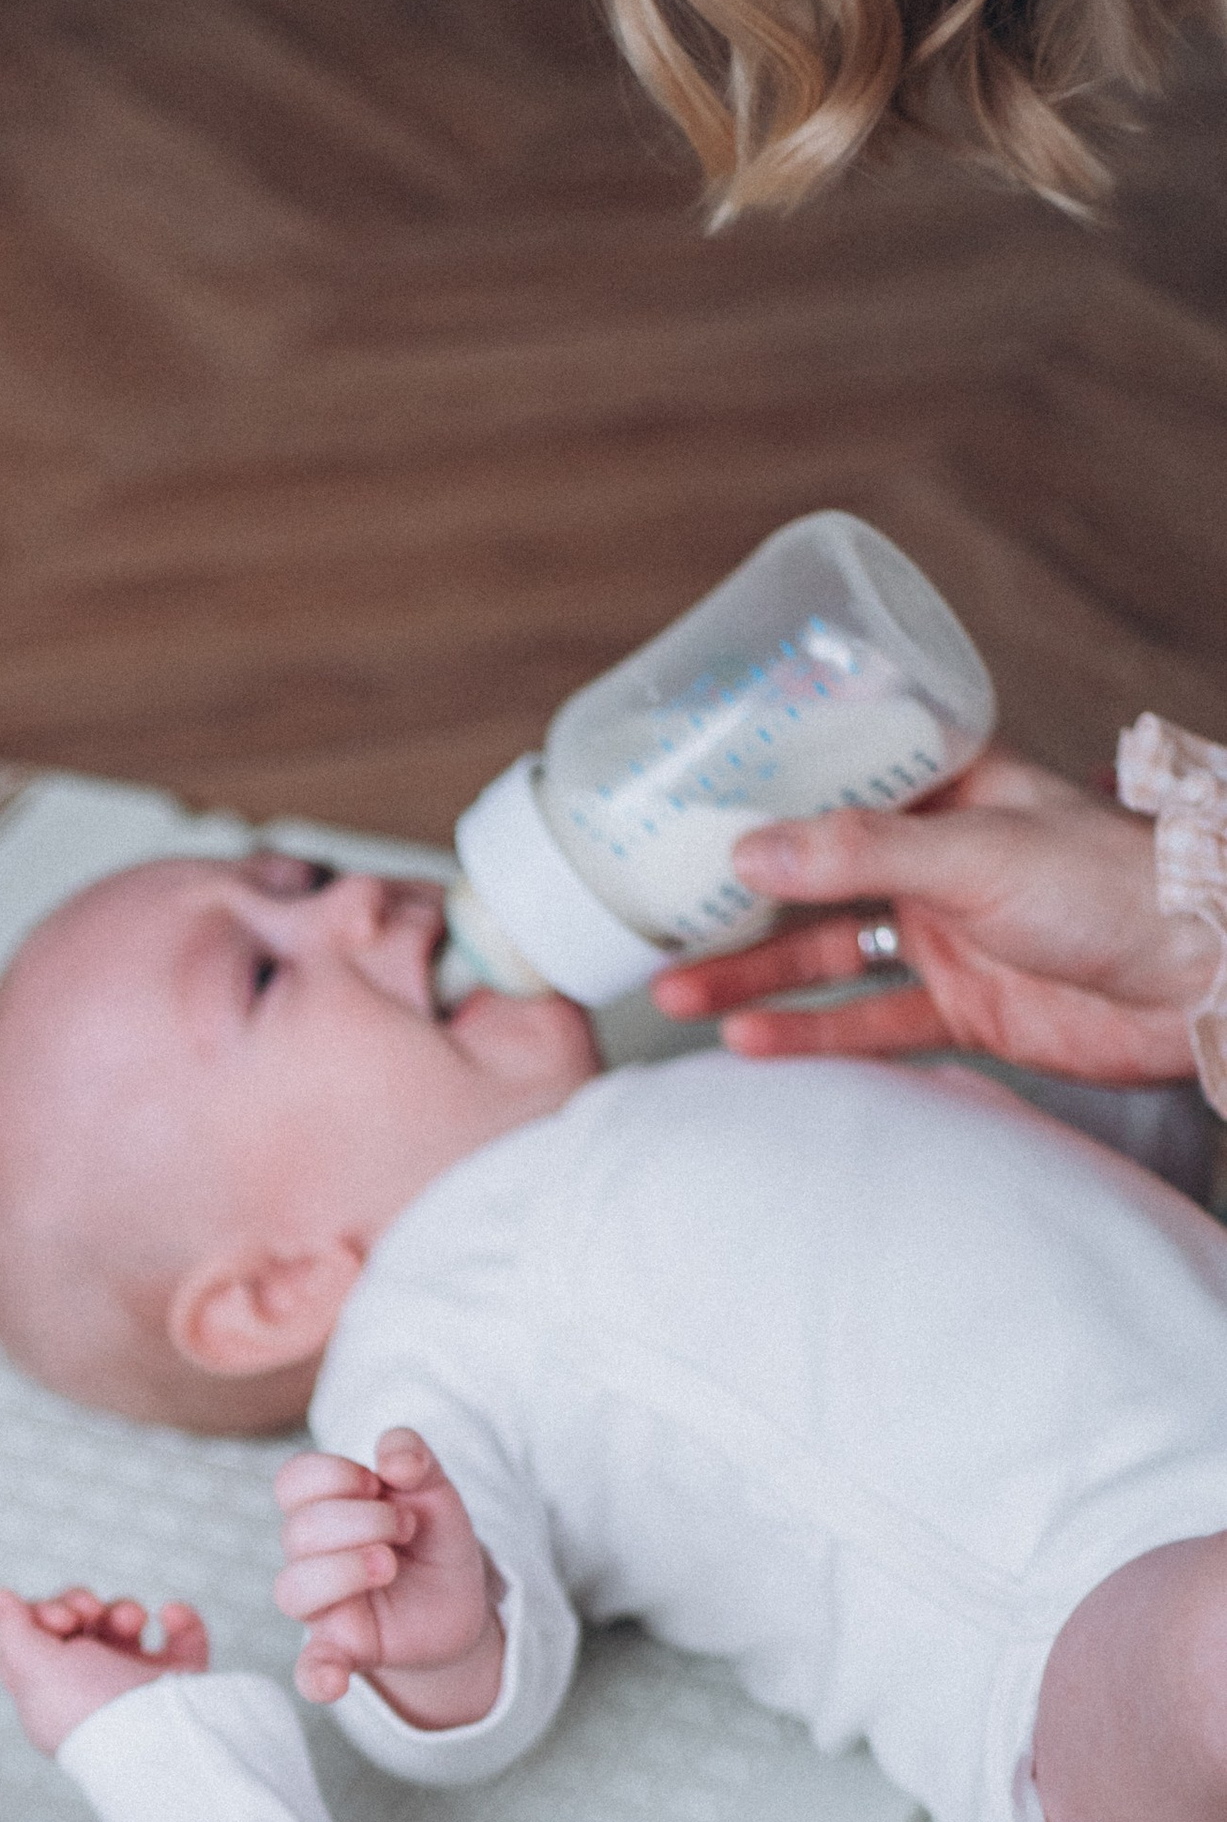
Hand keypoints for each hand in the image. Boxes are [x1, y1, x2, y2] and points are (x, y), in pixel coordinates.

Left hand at [0, 1585, 207, 1753]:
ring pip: (124, 1626)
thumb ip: (13, 1630)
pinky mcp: (179, 1682)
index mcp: (50, 1692)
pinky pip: (182, 1638)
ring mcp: (135, 1685)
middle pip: (77, 1625)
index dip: (43, 1613)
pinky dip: (182, 1620)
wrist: (154, 1736)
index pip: (34, 1639)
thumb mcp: (33, 1668)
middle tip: (87, 1614)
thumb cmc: (87, 1708)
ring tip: (132, 1620)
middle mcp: (89, 1688)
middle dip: (80, 1604)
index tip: (60, 1620)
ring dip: (124, 1608)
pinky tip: (170, 1614)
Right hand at [274, 1433, 504, 1724]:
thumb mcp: (435, 1493)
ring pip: (292, 1589)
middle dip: (361, 1520)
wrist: (458, 1603)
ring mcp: (323, 1607)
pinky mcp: (343, 1651)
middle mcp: (310, 1558)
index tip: (378, 1484)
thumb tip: (394, 1455)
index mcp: (324, 1510)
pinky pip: (310, 1669)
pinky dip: (316, 1675)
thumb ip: (416, 1461)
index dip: (334, 1474)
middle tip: (405, 1529)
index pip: (293, 1482)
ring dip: (345, 1571)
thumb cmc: (431, 1541)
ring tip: (389, 1566)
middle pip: (297, 1531)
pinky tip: (333, 1682)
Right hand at [649, 748, 1210, 1088]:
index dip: (761, 790)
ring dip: (752, 979)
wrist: (1202, 980)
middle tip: (651, 919)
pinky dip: (809, 1035)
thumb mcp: (977, 853)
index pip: (837, 777)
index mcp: (950, 791)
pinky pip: (868, 1024)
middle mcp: (941, 860)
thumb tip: (747, 851)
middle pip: (815, 876)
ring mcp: (949, 936)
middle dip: (733, 902)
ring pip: (826, 954)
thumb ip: (859, 853)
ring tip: (672, 995)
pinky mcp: (964, 1010)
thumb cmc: (1117, 887)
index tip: (680, 804)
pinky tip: (749, 1044)